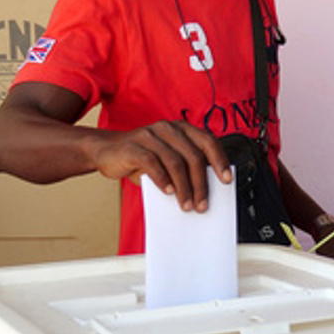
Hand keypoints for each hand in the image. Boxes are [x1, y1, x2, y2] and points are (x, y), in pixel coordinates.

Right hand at [88, 120, 230, 210]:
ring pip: (175, 162)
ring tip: (186, 205)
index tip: (226, 180)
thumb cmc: (141, 157)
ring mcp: (150, 135)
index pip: (207, 141)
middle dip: (201, 184)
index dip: (219, 160)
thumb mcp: (165, 161)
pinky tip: (167, 192)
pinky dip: (162, 179)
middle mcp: (168, 128)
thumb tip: (203, 192)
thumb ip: (183, 169)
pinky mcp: (133, 146)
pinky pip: (152, 163)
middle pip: (193, 156)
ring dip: (183, 187)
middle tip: (202, 204)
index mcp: (181, 129)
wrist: (106, 151)